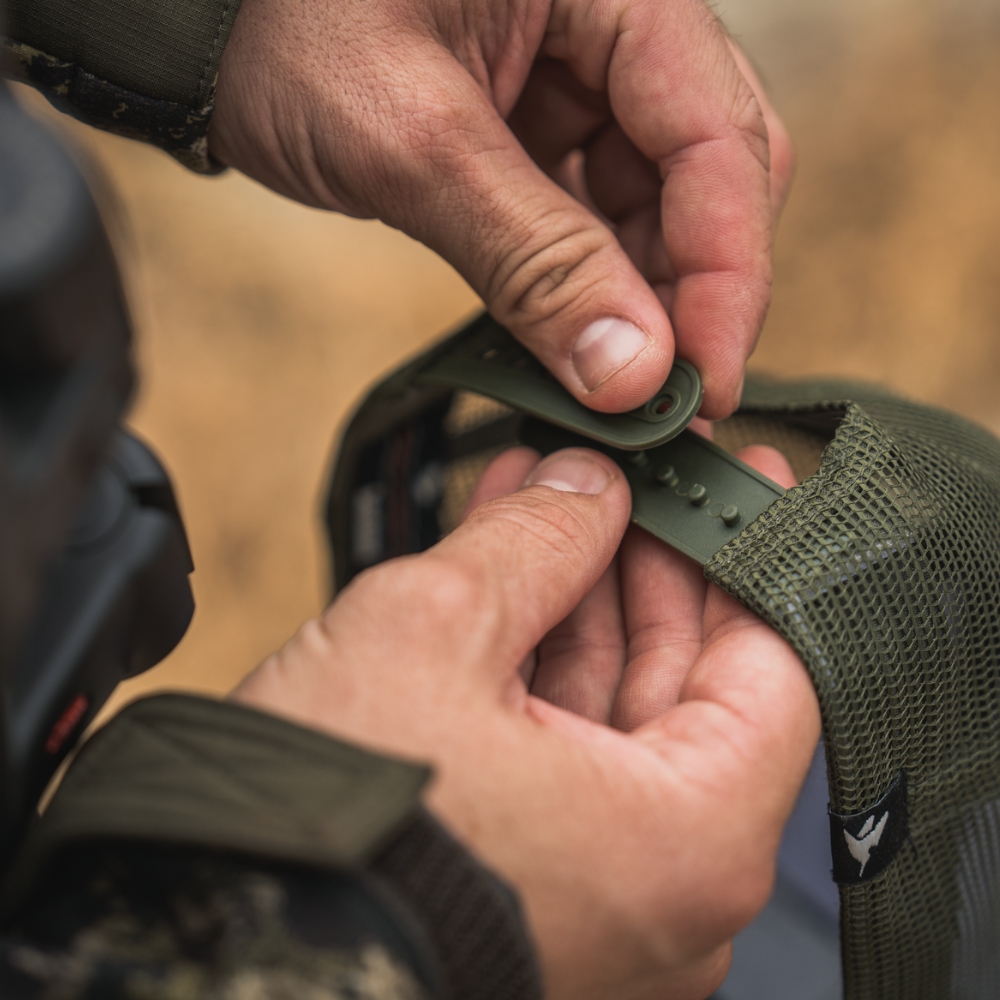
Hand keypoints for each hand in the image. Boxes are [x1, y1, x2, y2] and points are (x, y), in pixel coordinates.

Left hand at [209, 0, 793, 417]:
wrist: (202, 24)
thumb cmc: (284, 24)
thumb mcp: (412, 140)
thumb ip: (532, 256)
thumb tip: (630, 373)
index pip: (719, 138)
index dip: (728, 274)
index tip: (706, 384)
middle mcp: (613, 30)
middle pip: (707, 177)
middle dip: (692, 297)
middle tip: (663, 405)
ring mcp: (578, 84)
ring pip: (653, 210)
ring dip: (641, 306)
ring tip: (614, 392)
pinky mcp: (537, 135)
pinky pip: (590, 222)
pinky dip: (587, 292)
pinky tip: (573, 348)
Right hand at [234, 444, 819, 999]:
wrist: (202, 940)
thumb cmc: (326, 819)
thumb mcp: (435, 628)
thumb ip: (537, 543)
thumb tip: (587, 484)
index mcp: (686, 842)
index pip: (775, 668)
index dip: (751, 555)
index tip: (734, 480)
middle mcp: (662, 893)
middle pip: (686, 687)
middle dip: (639, 561)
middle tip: (616, 472)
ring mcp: (595, 899)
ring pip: (610, 716)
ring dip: (572, 597)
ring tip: (540, 495)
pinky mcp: (528, 888)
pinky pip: (558, 756)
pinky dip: (533, 661)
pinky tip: (503, 570)